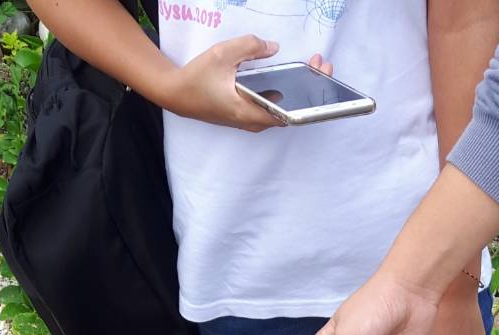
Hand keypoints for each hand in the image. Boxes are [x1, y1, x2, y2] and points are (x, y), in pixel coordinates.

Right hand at [159, 38, 331, 131]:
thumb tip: (273, 47)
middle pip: (290, 111)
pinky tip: (293, 74)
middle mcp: (254, 122)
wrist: (177, 94)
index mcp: (250, 113)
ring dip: (298, 89)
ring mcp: (251, 119)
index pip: (288, 114)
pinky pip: (273, 105)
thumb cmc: (197, 78)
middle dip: (309, 89)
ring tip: (312, 68)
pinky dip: (286, 90)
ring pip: (282, 108)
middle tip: (321, 66)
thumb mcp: (223, 54)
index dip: (308, 97)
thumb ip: (250, 47)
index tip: (319, 77)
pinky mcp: (248, 114)